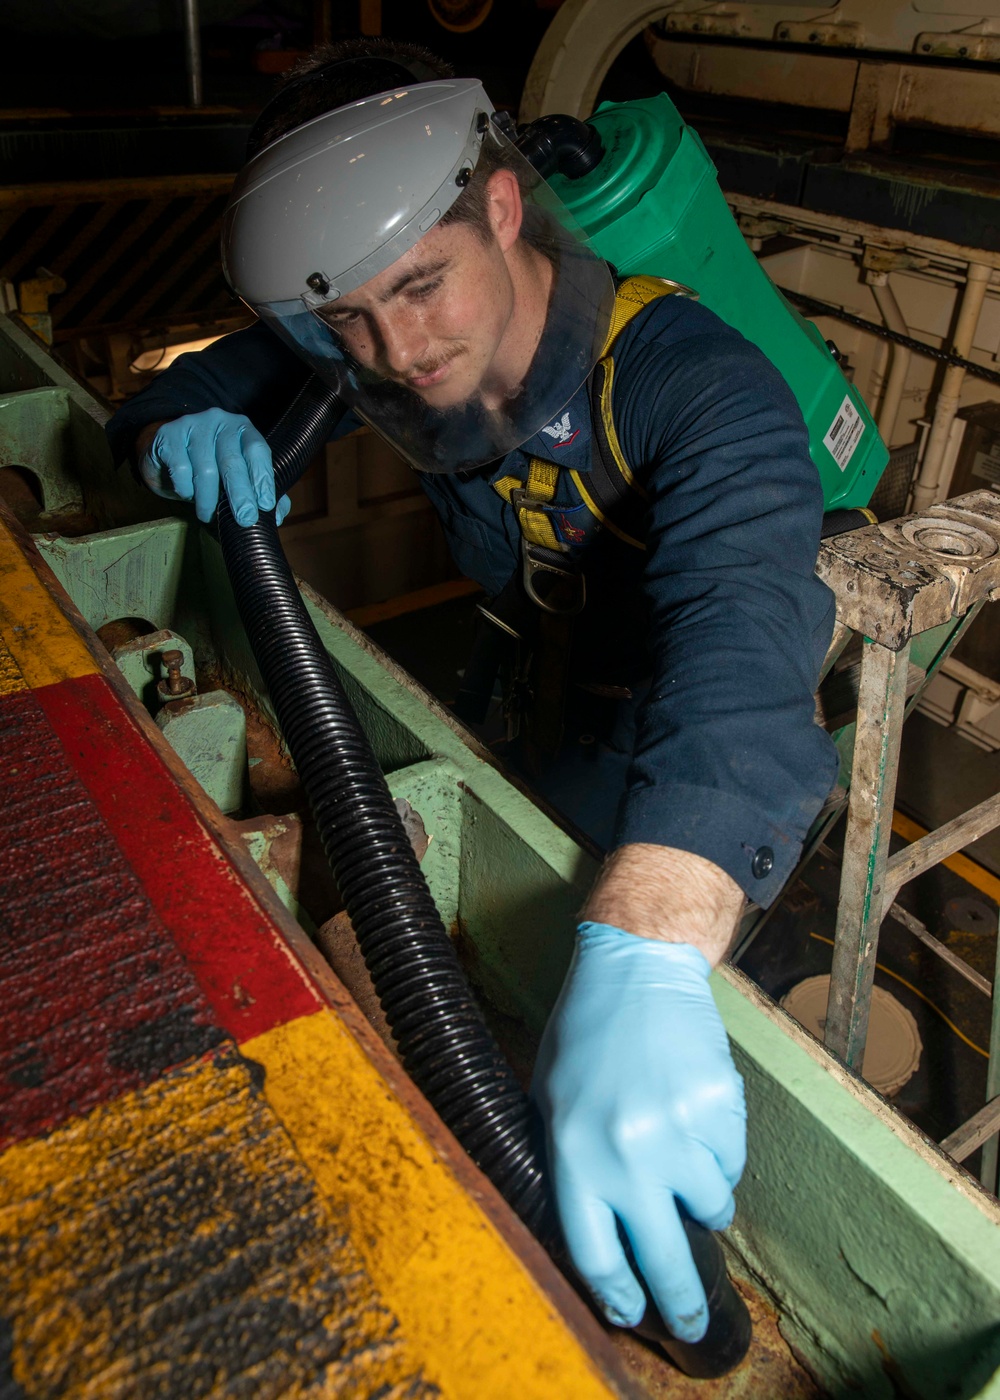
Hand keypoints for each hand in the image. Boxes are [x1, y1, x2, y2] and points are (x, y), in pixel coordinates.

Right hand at [139, 409, 289, 525]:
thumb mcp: (237, 475)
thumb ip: (260, 490)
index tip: (266, 505)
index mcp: (243, 429)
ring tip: (208, 515)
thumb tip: (277, 516)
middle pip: (232, 461)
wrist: (167, 452)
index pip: (257, 450)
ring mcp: (193, 424)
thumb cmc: (211, 466)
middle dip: (240, 495)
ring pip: (205, 469)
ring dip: (208, 499)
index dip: (262, 478)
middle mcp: (220, 421)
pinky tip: (187, 494)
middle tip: (245, 519)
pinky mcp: (169, 434)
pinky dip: (185, 489)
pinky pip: (180, 469)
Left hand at [531, 921, 745, 1342]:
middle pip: (664, 1257)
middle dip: (683, 1301)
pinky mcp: (719, 1107)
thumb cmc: (586, 1035)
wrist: (637, 970)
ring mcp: (678, 1129)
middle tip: (693, 1320)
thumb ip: (569, 1164)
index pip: (596, 1254)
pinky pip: (733, 1158)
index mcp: (575, 1153)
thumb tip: (598, 1234)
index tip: (634, 1312)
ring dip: (705, 1196)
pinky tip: (695, 1108)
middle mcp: (627, 1150)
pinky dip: (721, 1149)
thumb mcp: (550, 1100)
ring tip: (683, 1151)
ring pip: (712, 1204)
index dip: (620, 1294)